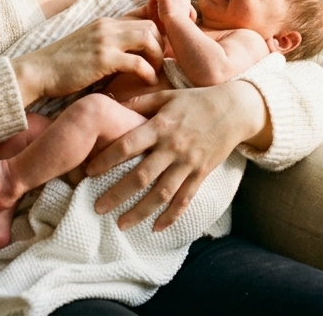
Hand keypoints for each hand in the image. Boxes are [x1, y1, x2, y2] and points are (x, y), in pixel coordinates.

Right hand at [11, 17, 163, 103]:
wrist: (38, 72)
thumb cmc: (61, 65)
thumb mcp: (87, 46)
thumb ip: (107, 44)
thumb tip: (128, 55)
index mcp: (104, 22)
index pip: (141, 17)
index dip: (156, 33)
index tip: (161, 50)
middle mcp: (107, 26)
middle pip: (151, 25)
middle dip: (162, 44)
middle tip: (162, 63)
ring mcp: (105, 41)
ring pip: (148, 38)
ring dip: (158, 56)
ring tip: (155, 72)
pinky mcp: (103, 59)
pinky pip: (138, 62)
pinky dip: (148, 72)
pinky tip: (148, 82)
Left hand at [86, 80, 268, 231]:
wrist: (235, 109)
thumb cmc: (196, 100)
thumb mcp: (167, 95)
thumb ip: (140, 102)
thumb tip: (110, 103)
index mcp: (161, 126)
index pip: (128, 145)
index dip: (107, 159)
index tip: (88, 171)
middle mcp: (173, 147)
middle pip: (142, 176)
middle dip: (117, 194)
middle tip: (97, 207)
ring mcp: (189, 163)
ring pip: (162, 193)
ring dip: (140, 211)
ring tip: (121, 224)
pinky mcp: (201, 174)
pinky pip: (185, 199)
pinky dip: (171, 216)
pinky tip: (156, 228)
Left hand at [152, 0, 194, 22]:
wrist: (177, 23)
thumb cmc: (183, 25)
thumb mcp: (189, 18)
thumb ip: (189, 15)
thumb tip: (192, 18)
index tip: (166, 6)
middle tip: (157, 5)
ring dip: (157, 0)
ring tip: (152, 10)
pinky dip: (151, 2)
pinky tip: (149, 11)